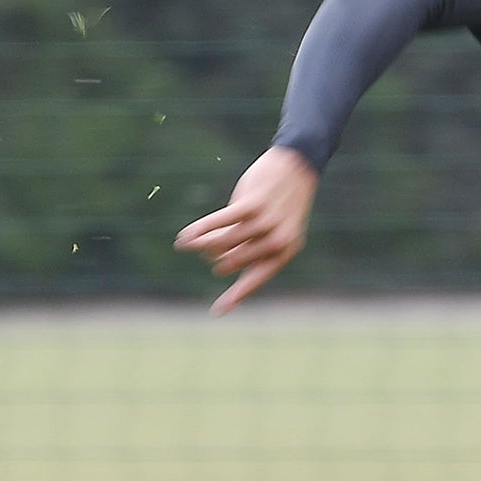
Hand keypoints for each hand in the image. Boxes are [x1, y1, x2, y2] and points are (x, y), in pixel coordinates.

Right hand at [174, 145, 319, 314]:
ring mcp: (266, 224)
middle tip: (207, 247)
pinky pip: (218, 224)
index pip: (255, 280)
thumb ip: (250, 246)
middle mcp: (277, 242)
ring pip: (221, 244)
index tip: (216, 312)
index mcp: (285, 252)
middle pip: (230, 261)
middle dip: (214, 257)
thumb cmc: (280, 203)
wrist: (296, 168)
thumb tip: (218, 262)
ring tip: (187, 242)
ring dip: (200, 244)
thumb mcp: (272, 228)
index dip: (235, 296)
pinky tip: (184, 238)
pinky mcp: (252, 206)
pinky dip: (199, 231)